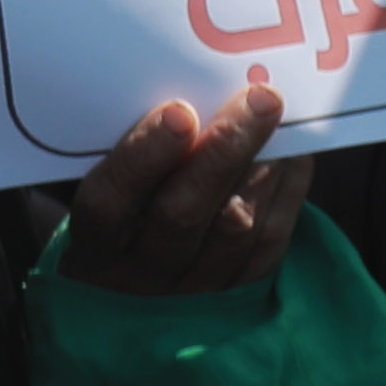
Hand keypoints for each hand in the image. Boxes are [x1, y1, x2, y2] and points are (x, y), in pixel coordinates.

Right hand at [61, 80, 309, 298]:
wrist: (136, 294)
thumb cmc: (120, 218)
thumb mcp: (105, 193)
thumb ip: (133, 155)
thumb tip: (189, 91)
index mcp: (93, 247)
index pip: (108, 205)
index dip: (143, 158)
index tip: (178, 111)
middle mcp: (139, 276)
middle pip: (182, 215)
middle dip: (224, 150)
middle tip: (258, 98)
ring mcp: (191, 292)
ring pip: (234, 229)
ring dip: (263, 166)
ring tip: (277, 116)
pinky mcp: (237, 295)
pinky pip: (269, 243)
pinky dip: (286, 191)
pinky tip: (292, 152)